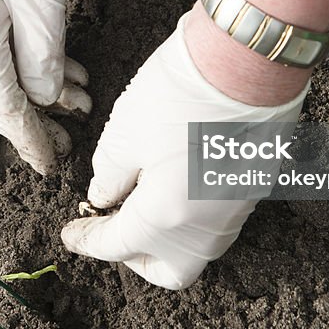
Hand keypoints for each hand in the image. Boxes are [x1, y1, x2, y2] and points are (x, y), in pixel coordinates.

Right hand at [0, 0, 90, 174]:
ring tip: (79, 103)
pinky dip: (36, 61)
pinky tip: (69, 67)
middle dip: (25, 123)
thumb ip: (42, 54)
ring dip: (36, 92)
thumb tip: (42, 99)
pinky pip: (4, 42)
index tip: (50, 164)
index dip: (26, 136)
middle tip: (62, 144)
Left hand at [61, 14, 306, 288]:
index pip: (117, 246)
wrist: (246, 58)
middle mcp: (205, 227)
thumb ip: (109, 176)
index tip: (72, 233)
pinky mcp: (256, 188)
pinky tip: (175, 181)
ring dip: (166, 236)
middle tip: (114, 227)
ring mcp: (236, 210)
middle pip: (169, 270)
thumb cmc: (182, 92)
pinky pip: (217, 221)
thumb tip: (103, 197)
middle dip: (136, 256)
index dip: (88, 240)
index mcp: (166, 217)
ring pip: (197, 248)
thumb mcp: (125, 133)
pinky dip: (191, 215)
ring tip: (142, 199)